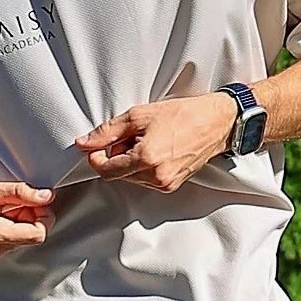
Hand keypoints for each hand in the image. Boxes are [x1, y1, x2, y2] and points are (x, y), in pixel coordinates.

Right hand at [0, 174, 53, 260]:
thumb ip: (21, 193)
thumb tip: (47, 196)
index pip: (38, 234)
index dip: (44, 216)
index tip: (37, 202)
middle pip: (29, 237)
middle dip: (29, 217)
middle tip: (15, 199)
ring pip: (18, 239)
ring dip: (17, 221)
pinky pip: (5, 242)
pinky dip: (6, 227)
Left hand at [76, 92, 240, 192]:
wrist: (216, 122)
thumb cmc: (183, 115)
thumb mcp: (139, 115)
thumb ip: (107, 132)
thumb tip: (85, 143)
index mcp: (146, 159)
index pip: (105, 170)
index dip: (96, 157)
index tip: (97, 146)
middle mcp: (156, 177)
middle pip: (118, 174)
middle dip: (117, 156)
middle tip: (131, 136)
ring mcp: (165, 184)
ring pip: (131, 178)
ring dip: (131, 161)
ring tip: (148, 141)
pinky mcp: (172, 185)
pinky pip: (146, 180)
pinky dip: (145, 166)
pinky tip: (158, 150)